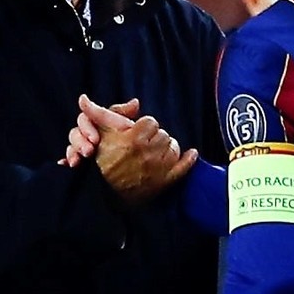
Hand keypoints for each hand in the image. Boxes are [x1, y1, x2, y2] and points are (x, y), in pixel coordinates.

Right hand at [77, 95, 195, 204]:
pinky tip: (192, 154)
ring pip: (173, 148)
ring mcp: (157, 169)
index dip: (145, 126)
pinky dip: (189, 160)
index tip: (138, 131)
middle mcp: (147, 154)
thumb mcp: (102, 131)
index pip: (151, 122)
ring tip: (156, 151)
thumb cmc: (101, 160)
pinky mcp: (163, 182)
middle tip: (146, 143)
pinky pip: (183, 167)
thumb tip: (136, 102)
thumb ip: (115, 111)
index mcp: (133, 140)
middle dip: (155, 137)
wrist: (103, 192)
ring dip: (167, 147)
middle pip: (163, 134)